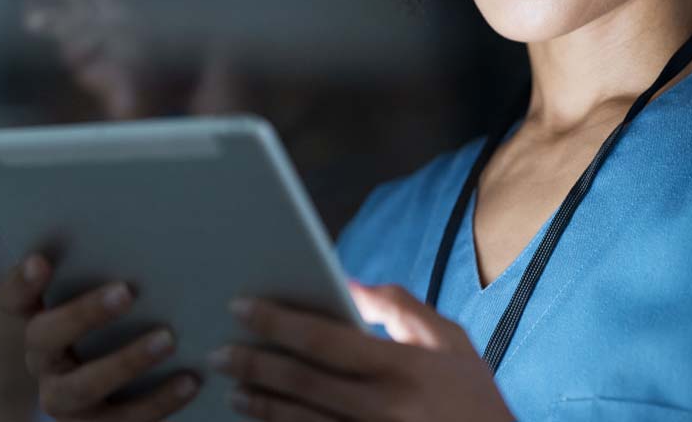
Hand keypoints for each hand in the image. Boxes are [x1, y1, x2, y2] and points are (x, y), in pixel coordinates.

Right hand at [0, 252, 201, 420]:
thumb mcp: (105, 297)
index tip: (41, 260)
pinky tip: (191, 380)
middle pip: (44, 336)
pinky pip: (125, 420)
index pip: (12, 298)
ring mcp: (65, 400)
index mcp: (37, 320)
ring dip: (125, 361)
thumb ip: (104, 270)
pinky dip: (160, 400)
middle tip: (126, 291)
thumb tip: (148, 222)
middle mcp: (43, 361)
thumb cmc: (120, 325)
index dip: (21, 281)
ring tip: (167, 338)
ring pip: (82, 385)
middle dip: (83, 313)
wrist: (120, 394)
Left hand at [205, 282, 513, 420]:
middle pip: (300, 383)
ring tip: (233, 390)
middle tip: (218, 353)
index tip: (241, 307)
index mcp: (403, 367)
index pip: (324, 340)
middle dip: (253, 364)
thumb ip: (398, 307)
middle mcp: (384, 408)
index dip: (278, 321)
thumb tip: (346, 283)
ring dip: (260, 406)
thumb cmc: (472, 396)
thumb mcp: (449, 341)